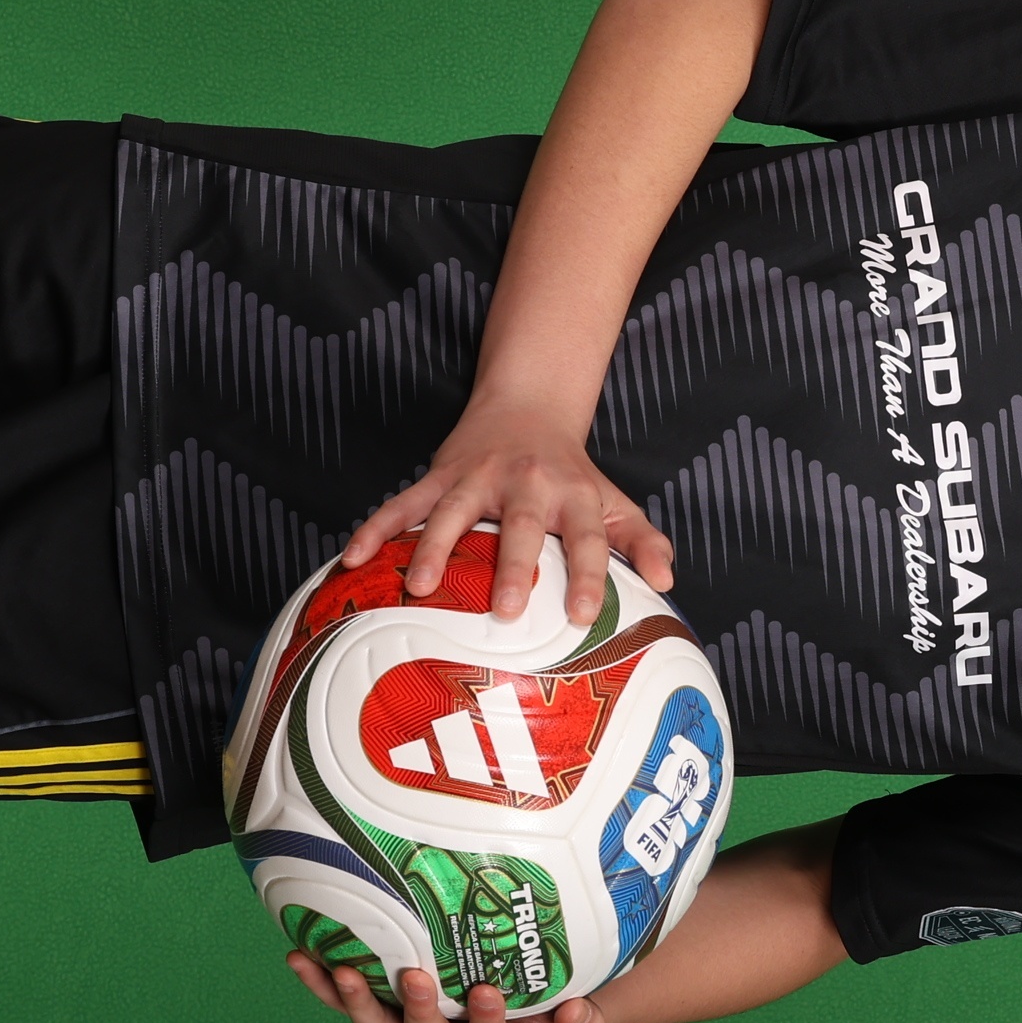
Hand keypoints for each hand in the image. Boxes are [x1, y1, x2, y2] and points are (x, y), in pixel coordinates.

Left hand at [287, 954, 606, 1022]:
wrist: (525, 1001)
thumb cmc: (554, 1009)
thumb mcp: (579, 1021)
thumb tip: (573, 1013)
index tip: (489, 992)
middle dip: (418, 1012)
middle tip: (416, 977)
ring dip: (354, 1001)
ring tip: (338, 970)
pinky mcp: (385, 1007)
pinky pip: (350, 998)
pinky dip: (323, 982)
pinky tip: (300, 955)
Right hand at [338, 395, 675, 619]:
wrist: (526, 407)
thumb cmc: (573, 475)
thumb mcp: (615, 503)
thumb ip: (642, 542)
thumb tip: (668, 583)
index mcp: (574, 495)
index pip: (586, 537)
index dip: (587, 573)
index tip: (583, 615)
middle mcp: (527, 483)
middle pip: (519, 525)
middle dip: (511, 566)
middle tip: (504, 611)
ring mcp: (477, 478)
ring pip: (452, 512)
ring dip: (435, 548)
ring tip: (420, 588)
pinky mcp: (439, 476)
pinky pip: (403, 504)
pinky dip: (377, 528)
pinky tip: (353, 558)